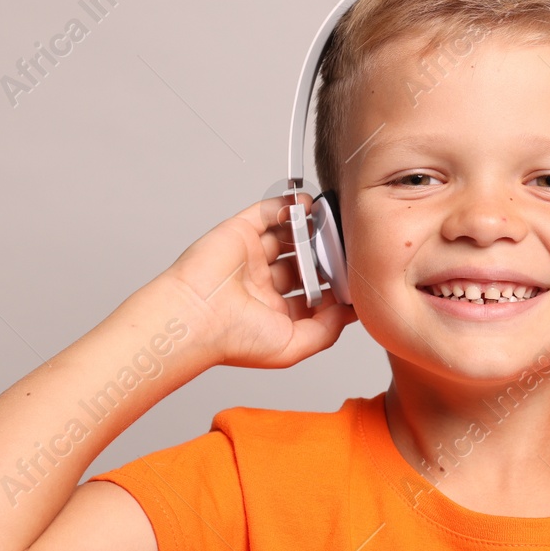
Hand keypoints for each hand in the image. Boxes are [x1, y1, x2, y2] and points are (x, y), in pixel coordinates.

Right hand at [159, 192, 356, 369]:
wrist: (195, 318)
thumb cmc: (234, 339)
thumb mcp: (293, 346)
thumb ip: (326, 330)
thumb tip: (349, 312)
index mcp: (273, 312)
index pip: (310, 296)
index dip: (333, 287)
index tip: (354, 278)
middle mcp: (262, 284)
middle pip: (302, 264)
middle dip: (324, 256)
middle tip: (345, 248)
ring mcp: (250, 257)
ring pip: (287, 237)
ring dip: (310, 229)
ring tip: (331, 222)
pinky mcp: (239, 233)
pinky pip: (267, 213)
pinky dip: (288, 206)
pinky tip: (308, 204)